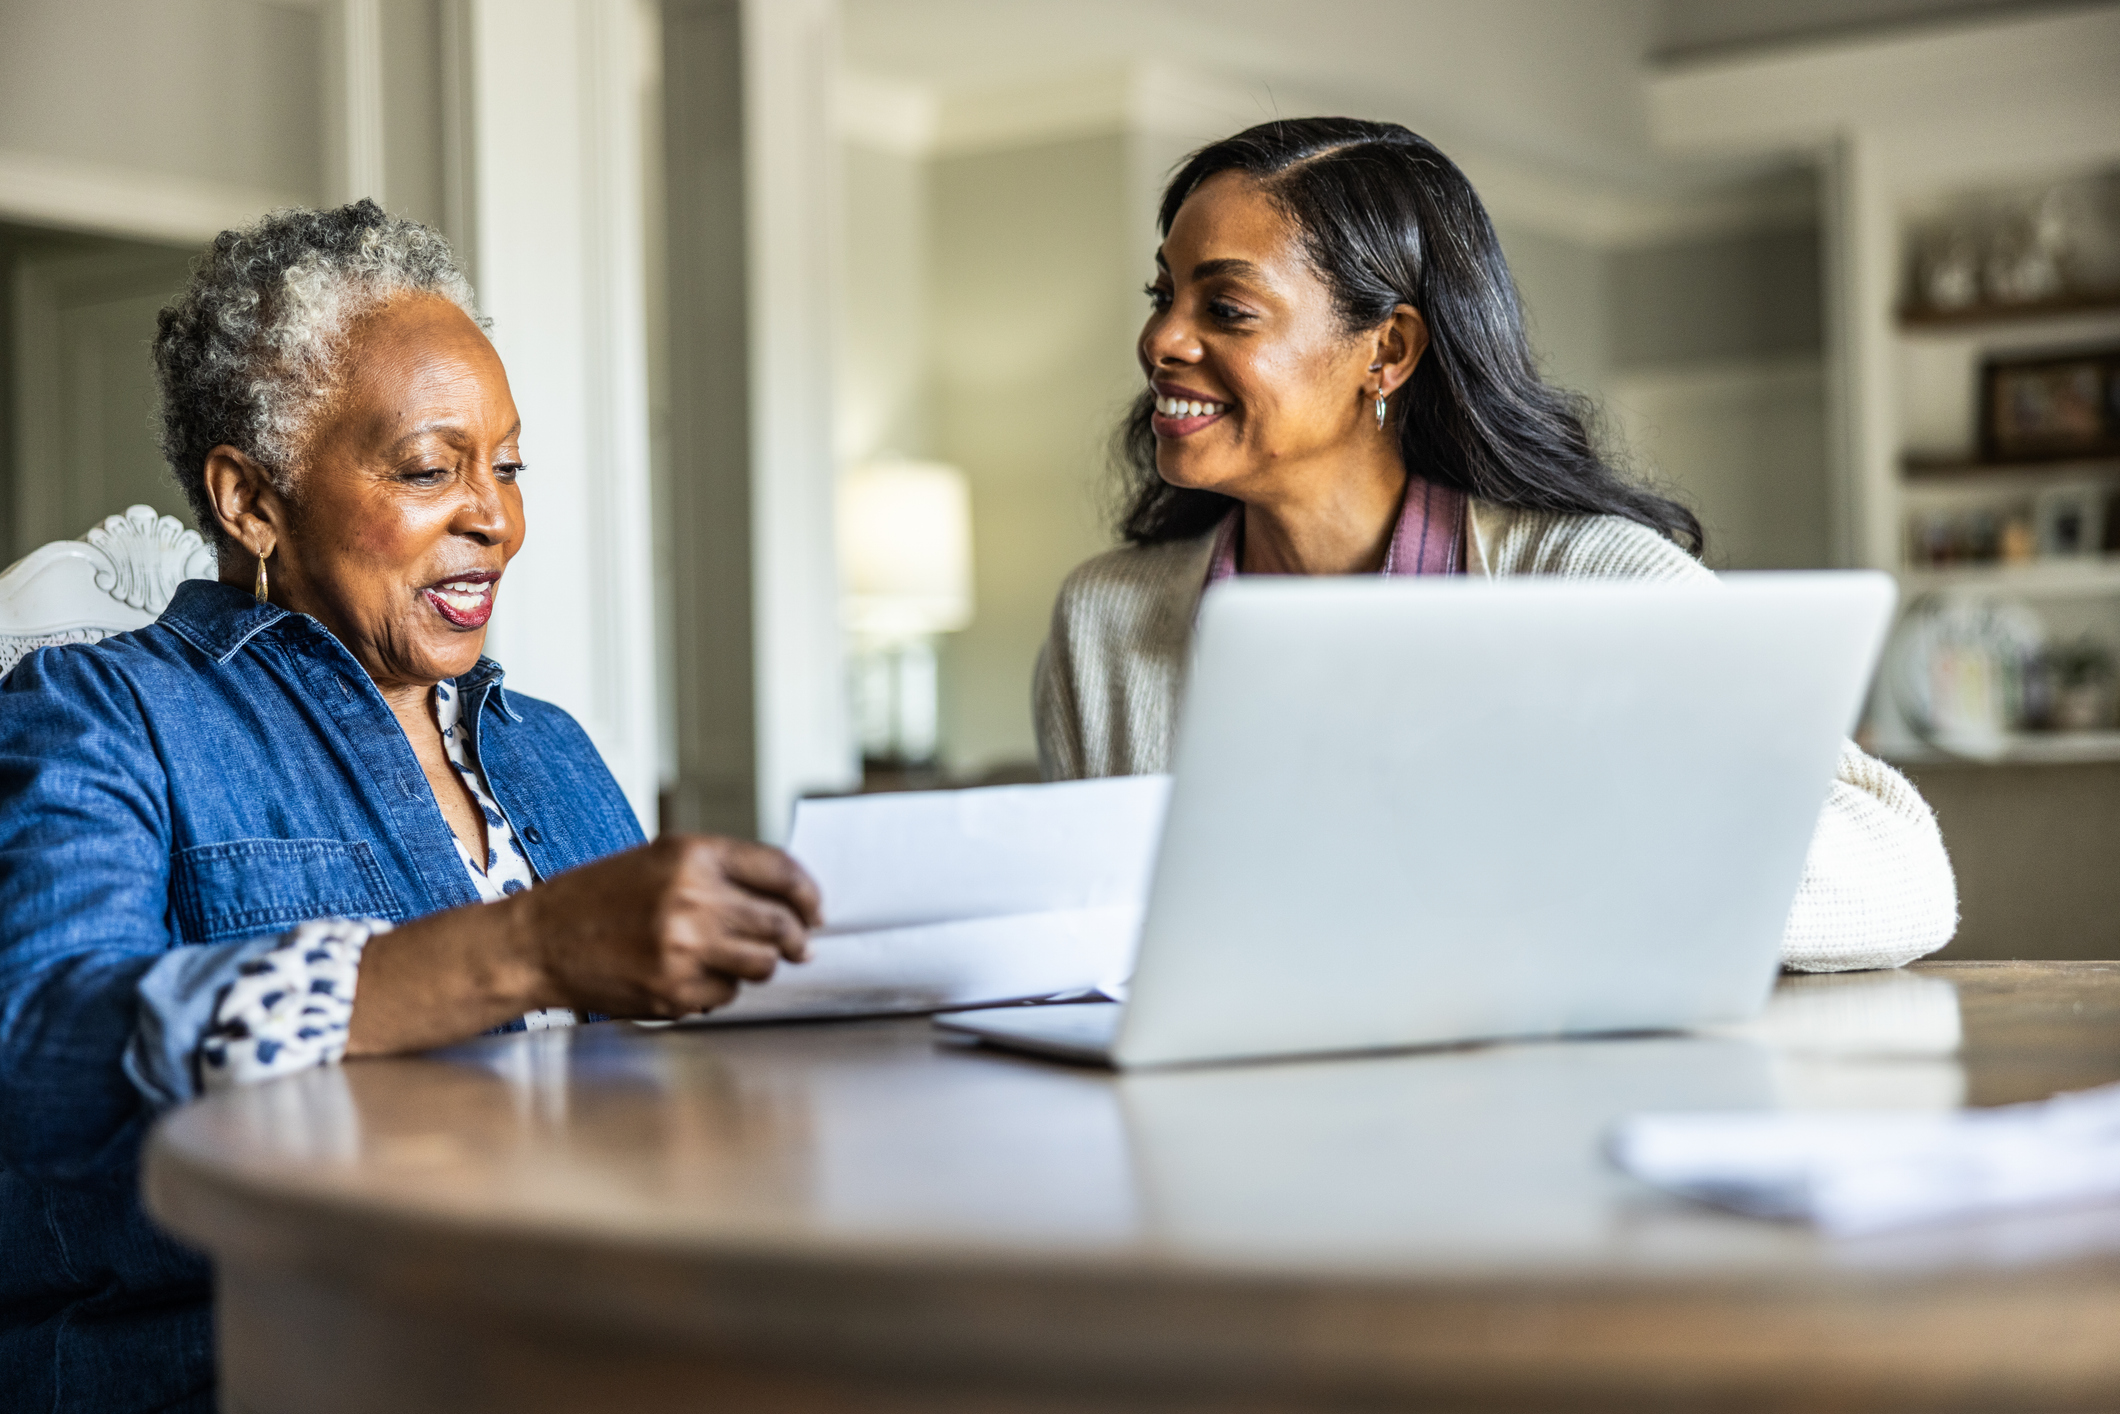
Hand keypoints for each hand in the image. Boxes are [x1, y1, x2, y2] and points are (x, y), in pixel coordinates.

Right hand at [514, 835, 822, 1017]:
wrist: (539, 940)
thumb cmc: (601, 897)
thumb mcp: (662, 859)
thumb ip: (723, 873)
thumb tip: (789, 904)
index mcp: (693, 855)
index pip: (781, 872)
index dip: (808, 894)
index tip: (816, 911)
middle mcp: (692, 898)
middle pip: (781, 924)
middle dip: (797, 938)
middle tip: (800, 946)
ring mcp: (684, 948)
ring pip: (763, 964)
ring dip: (760, 964)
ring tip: (735, 957)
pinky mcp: (674, 990)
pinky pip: (727, 995)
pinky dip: (719, 988)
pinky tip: (688, 974)